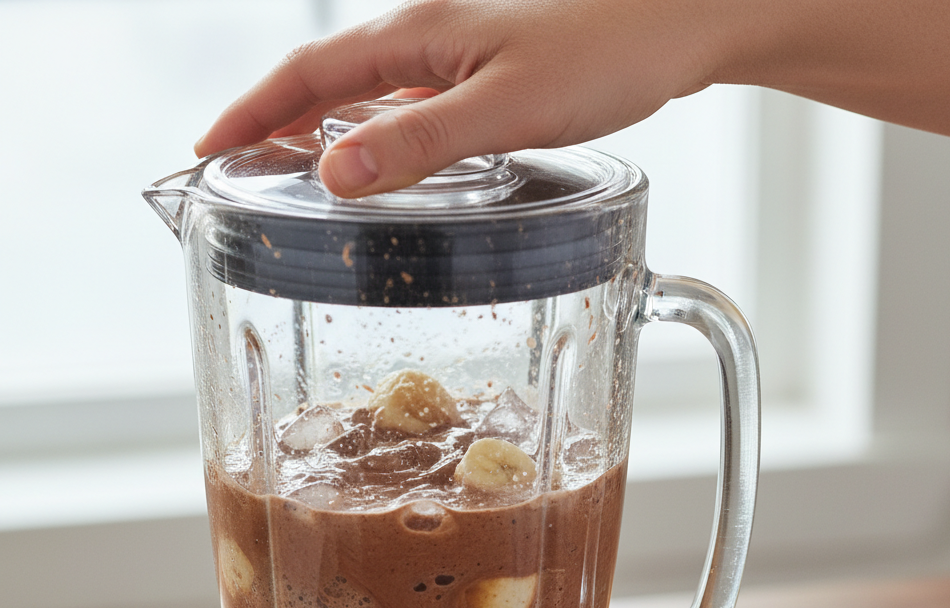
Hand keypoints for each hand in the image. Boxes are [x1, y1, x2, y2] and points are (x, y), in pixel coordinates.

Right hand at [194, 0, 716, 197]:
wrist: (676, 26)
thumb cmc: (604, 53)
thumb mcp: (507, 108)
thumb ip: (423, 142)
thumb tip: (336, 175)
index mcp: (418, 39)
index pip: (307, 76)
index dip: (252, 112)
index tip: (208, 149)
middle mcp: (428, 42)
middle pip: (327, 83)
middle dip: (274, 122)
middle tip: (238, 170)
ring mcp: (457, 57)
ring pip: (368, 98)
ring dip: (324, 132)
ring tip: (293, 175)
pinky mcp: (487, 77)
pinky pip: (412, 108)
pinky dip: (380, 137)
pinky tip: (388, 165)